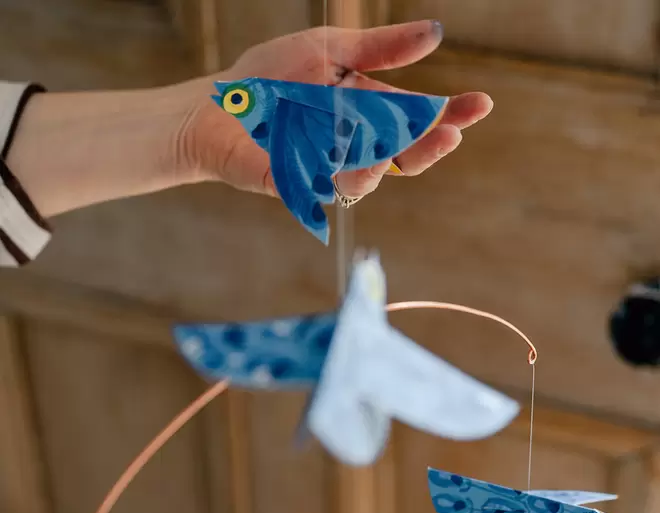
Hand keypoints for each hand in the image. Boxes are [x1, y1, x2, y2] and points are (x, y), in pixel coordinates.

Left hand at [175, 21, 492, 200]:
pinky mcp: (302, 188)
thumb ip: (381, 48)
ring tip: (369, 134)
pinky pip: (330, 184)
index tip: (480, 105)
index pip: (417, 122)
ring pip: (372, 175)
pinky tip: (333, 149)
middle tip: (448, 133)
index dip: (450, 116)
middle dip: (429, 145)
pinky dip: (336, 166)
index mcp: (367, 115)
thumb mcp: (331, 50)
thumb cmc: (269, 76)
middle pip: (404, 157)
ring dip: (380, 155)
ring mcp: (331, 172)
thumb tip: (436, 33)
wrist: (216, 105)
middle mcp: (355, 148)